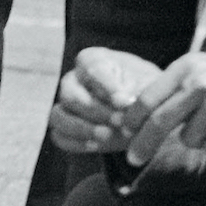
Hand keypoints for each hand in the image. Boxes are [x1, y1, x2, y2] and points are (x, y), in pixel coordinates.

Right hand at [49, 46, 164, 159]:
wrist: (146, 114)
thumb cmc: (146, 93)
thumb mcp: (148, 86)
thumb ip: (136, 93)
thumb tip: (123, 103)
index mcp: (93, 60)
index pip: (90, 70)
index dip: (106, 87)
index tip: (125, 102)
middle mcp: (73, 80)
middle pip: (70, 95)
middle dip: (95, 111)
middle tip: (120, 122)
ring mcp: (66, 105)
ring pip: (58, 116)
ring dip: (81, 128)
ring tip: (106, 136)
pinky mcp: (66, 128)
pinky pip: (59, 137)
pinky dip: (75, 143)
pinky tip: (96, 146)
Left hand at [128, 50, 205, 163]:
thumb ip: (180, 87)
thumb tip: (144, 112)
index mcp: (188, 66)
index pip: (148, 97)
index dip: (132, 119)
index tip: (124, 132)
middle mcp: (198, 83)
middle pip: (158, 122)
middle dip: (142, 144)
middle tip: (133, 158)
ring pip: (188, 139)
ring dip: (201, 140)